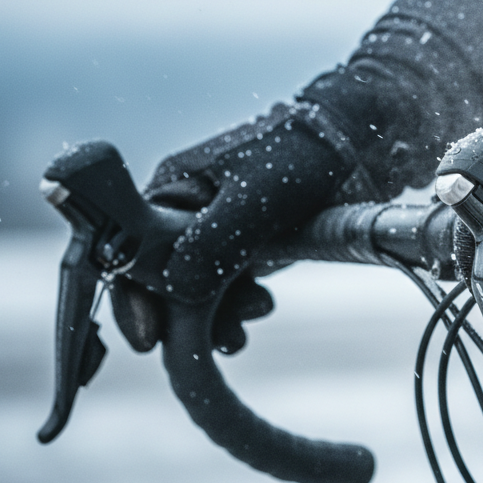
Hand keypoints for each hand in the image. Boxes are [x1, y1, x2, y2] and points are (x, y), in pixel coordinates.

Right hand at [114, 100, 378, 354]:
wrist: (353, 143)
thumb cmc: (301, 153)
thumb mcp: (254, 195)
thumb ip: (213, 240)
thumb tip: (176, 289)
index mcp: (172, 190)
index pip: (128, 252)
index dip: (132, 298)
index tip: (147, 339)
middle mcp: (184, 214)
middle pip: (160, 280)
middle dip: (182, 317)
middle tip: (220, 339)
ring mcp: (214, 232)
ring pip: (194, 290)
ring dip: (216, 315)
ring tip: (252, 317)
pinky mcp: (244, 246)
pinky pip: (225, 288)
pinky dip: (237, 306)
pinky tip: (260, 308)